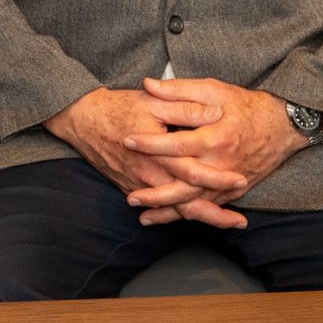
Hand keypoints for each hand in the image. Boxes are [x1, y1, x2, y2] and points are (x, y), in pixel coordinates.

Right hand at [46, 87, 246, 228]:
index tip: (241, 180)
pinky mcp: (129, 187)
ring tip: (224, 222)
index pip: (193, 171)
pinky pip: (156, 206)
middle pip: (185, 203)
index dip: (218, 178)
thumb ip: (184, 106)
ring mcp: (137, 185)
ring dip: (199, 217)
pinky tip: (192, 215)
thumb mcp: (152, 101)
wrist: (81, 118)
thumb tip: (216, 113)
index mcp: (156, 152)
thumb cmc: (117, 107)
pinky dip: (175, 214)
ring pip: (172, 208)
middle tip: (240, 221)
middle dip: (214, 214)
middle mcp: (147, 174)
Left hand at [120, 78, 309, 227]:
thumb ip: (179, 90)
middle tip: (131, 197)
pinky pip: (210, 206)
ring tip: (144, 217)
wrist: (282, 125)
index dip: (150, 144)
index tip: (127, 141)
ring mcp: (229, 180)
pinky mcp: (235, 190)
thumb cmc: (244, 105)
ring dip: (170, 212)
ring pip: (196, 202)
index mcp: (215, 138)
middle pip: (185, 185)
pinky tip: (170, 219)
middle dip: (157, 194)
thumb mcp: (212, 89)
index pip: (177, 144)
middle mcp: (222, 164)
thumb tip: (147, 84)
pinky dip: (190, 215)